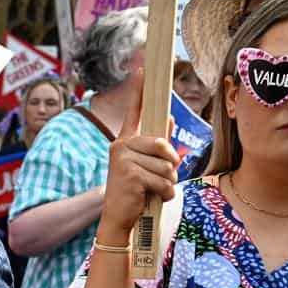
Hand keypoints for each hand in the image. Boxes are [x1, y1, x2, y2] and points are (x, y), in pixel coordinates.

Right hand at [98, 73, 178, 242]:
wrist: (118, 218)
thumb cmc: (134, 192)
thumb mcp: (145, 166)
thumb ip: (156, 145)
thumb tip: (169, 118)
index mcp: (124, 141)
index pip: (134, 111)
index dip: (138, 90)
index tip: (142, 69)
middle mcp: (121, 146)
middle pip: (162, 144)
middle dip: (169, 165)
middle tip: (160, 177)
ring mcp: (124, 160)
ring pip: (166, 165)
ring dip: (167, 182)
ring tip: (153, 190)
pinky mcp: (130, 174)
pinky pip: (163, 179)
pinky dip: (164, 193)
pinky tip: (153, 198)